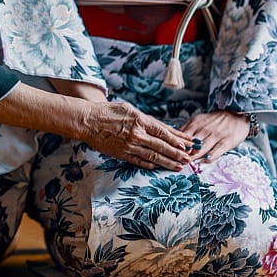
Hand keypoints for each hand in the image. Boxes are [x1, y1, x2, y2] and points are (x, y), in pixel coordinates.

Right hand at [78, 101, 196, 170]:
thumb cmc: (108, 111)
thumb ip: (146, 119)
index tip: (188, 144)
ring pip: (153, 156)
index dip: (178, 139)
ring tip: (180, 167)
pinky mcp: (122, 154)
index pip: (164, 132)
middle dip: (178, 153)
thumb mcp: (129, 109)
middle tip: (190, 158)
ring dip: (168, 162)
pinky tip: (160, 167)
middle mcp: (136, 134)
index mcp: (140, 120)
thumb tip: (163, 128)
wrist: (87, 121)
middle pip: (162, 146)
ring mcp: (129, 146)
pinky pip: (140, 162)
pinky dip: (152, 165)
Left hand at [179, 110, 248, 163]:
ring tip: (186, 163)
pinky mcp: (227, 140)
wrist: (237, 114)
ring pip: (202, 146)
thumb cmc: (215, 121)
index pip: (182, 135)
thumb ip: (187, 130)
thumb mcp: (199, 121)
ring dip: (194, 155)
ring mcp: (216, 135)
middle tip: (174, 161)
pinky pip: (218, 148)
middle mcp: (205, 128)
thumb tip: (172, 140)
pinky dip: (212, 154)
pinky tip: (206, 160)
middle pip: (191, 143)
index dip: (174, 145)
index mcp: (196, 123)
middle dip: (182, 152)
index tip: (167, 153)